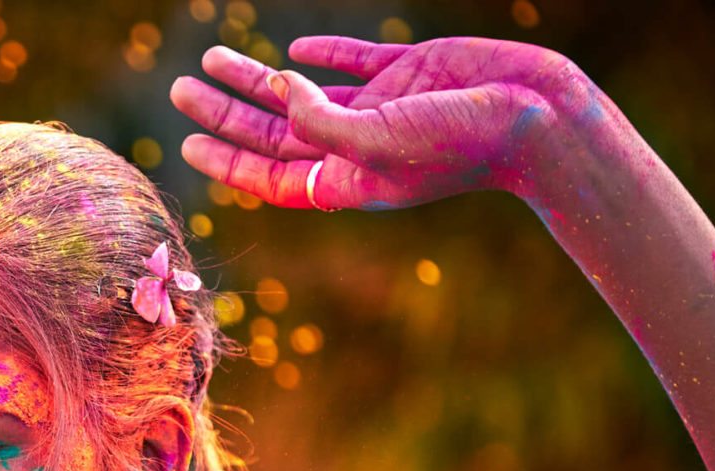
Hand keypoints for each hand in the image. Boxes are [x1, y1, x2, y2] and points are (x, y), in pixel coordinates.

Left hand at [170, 36, 592, 209]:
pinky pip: (355, 62)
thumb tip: (281, 90)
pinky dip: (324, 54)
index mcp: (346, 179)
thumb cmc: (457, 142)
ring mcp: (382, 108)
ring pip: (302, 92)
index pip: (270, 174)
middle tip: (179, 89)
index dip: (226, 160)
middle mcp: (357, 145)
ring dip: (257, 76)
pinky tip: (294, 48)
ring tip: (212, 57)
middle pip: (273, 130)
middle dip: (225, 109)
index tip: (186, 143)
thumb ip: (320, 121)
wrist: (536, 115)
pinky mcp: (410, 72)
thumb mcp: (376, 140)